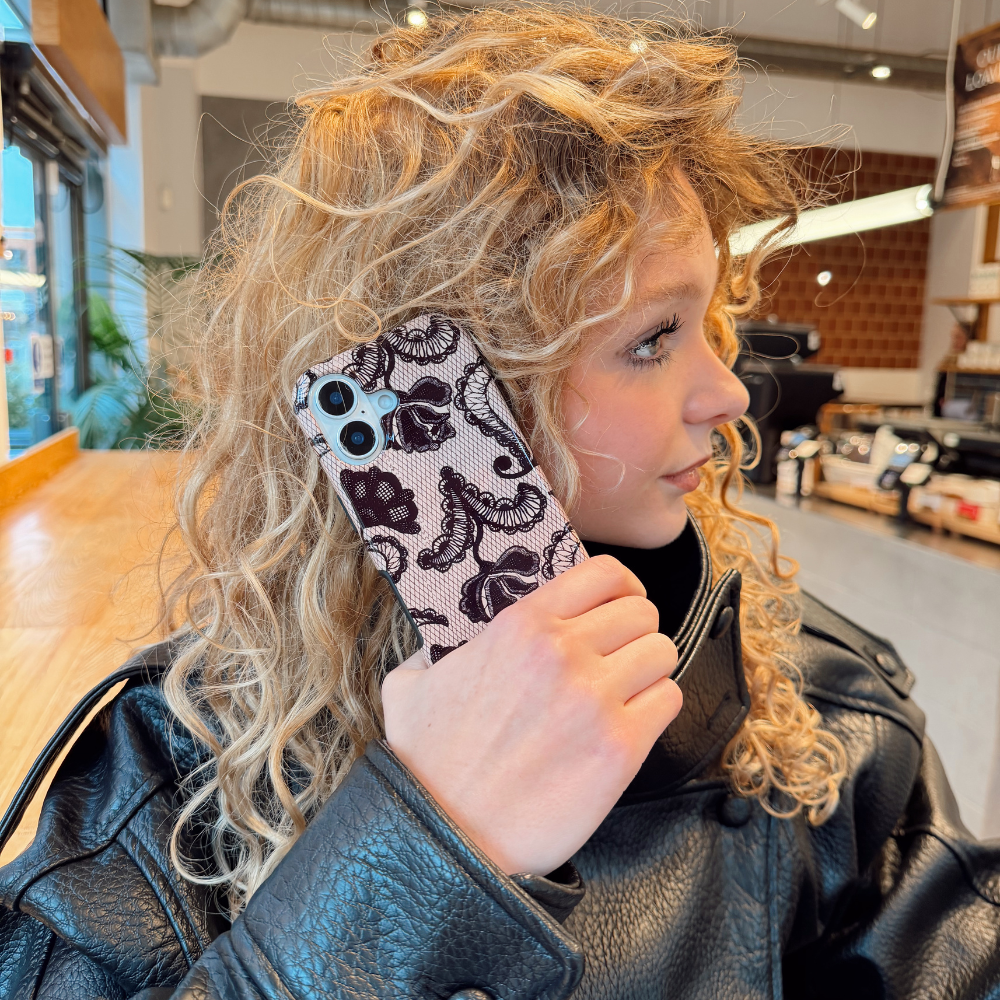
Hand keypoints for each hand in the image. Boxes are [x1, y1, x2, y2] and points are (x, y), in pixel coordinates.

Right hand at [382, 555, 681, 875]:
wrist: (447, 841)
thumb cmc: (427, 766)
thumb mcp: (410, 683)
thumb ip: (435, 647)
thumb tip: (448, 636)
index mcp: (520, 626)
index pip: (603, 573)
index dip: (619, 585)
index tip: (616, 602)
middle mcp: (563, 653)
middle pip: (641, 612)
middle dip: (634, 630)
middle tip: (618, 654)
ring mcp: (596, 700)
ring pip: (663, 652)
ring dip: (648, 669)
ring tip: (625, 691)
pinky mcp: (621, 749)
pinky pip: (669, 701)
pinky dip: (656, 708)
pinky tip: (630, 723)